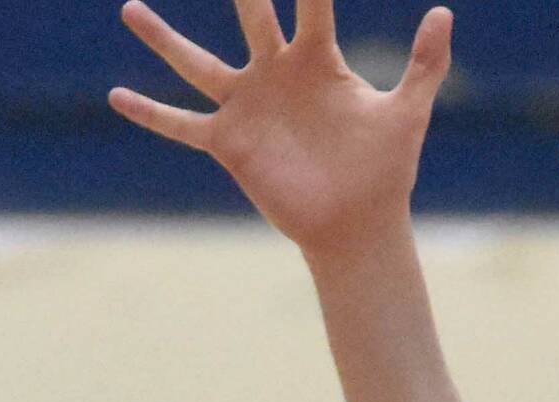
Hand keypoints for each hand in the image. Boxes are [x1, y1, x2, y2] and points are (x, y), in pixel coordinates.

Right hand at [109, 0, 452, 258]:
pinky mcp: (228, 143)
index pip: (310, 1)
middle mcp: (275, 73)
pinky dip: (150, 113)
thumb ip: (424, 63)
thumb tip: (443, 12)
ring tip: (129, 9)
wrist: (356, 222)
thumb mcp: (407, 111)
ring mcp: (247, 106)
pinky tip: (116, 96)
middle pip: (249, 15)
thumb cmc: (384, 166)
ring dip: (163, 39)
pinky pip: (182, 124)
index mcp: (318, 59)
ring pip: (196, 63)